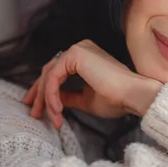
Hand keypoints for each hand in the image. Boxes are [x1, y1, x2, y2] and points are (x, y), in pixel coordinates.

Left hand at [23, 40, 162, 128]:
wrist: (132, 95)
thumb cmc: (117, 99)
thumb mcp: (86, 100)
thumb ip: (69, 97)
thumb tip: (55, 100)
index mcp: (84, 57)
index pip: (56, 71)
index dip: (44, 90)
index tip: (38, 108)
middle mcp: (80, 49)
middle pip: (49, 71)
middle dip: (39, 94)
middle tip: (34, 113)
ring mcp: (77, 49)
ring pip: (49, 75)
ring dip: (46, 98)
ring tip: (51, 117)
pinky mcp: (75, 55)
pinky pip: (54, 77)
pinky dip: (52, 95)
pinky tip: (57, 110)